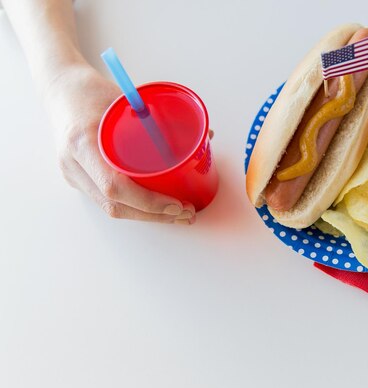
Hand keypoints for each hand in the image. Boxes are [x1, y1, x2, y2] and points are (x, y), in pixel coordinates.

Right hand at [44, 64, 196, 223]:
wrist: (59, 89)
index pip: (114, 186)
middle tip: (186, 214)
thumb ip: (162, 117)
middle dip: (154, 216)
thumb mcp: (126, 99)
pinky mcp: (79, 179)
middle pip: (115, 206)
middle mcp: (74, 165)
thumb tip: (207, 134)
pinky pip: (108, 199)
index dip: (148, 202)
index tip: (175, 205)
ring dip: (147, 216)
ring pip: (112, 208)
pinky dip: (135, 206)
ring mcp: (74, 175)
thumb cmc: (91, 90)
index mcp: (82, 143)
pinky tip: (156, 208)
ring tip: (177, 215)